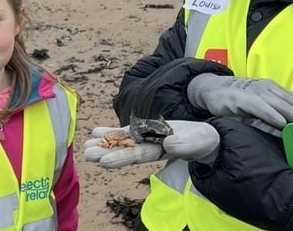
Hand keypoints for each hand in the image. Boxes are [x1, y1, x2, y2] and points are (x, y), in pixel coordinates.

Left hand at [83, 121, 219, 167]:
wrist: (206, 138)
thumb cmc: (204, 141)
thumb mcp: (198, 142)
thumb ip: (185, 144)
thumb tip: (168, 143)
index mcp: (160, 151)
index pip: (138, 155)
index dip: (121, 157)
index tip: (104, 161)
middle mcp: (150, 146)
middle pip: (125, 150)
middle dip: (106, 152)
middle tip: (87, 153)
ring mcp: (146, 139)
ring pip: (122, 141)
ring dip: (104, 142)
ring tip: (86, 145)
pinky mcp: (146, 131)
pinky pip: (126, 132)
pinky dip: (111, 132)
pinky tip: (96, 131)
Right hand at [187, 73, 292, 131]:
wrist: (211, 89)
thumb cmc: (236, 100)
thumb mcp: (257, 109)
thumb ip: (272, 119)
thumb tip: (290, 132)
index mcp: (272, 89)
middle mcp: (266, 88)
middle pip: (290, 101)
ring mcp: (254, 92)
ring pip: (278, 103)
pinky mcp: (241, 98)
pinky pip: (259, 107)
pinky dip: (271, 114)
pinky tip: (281, 122)